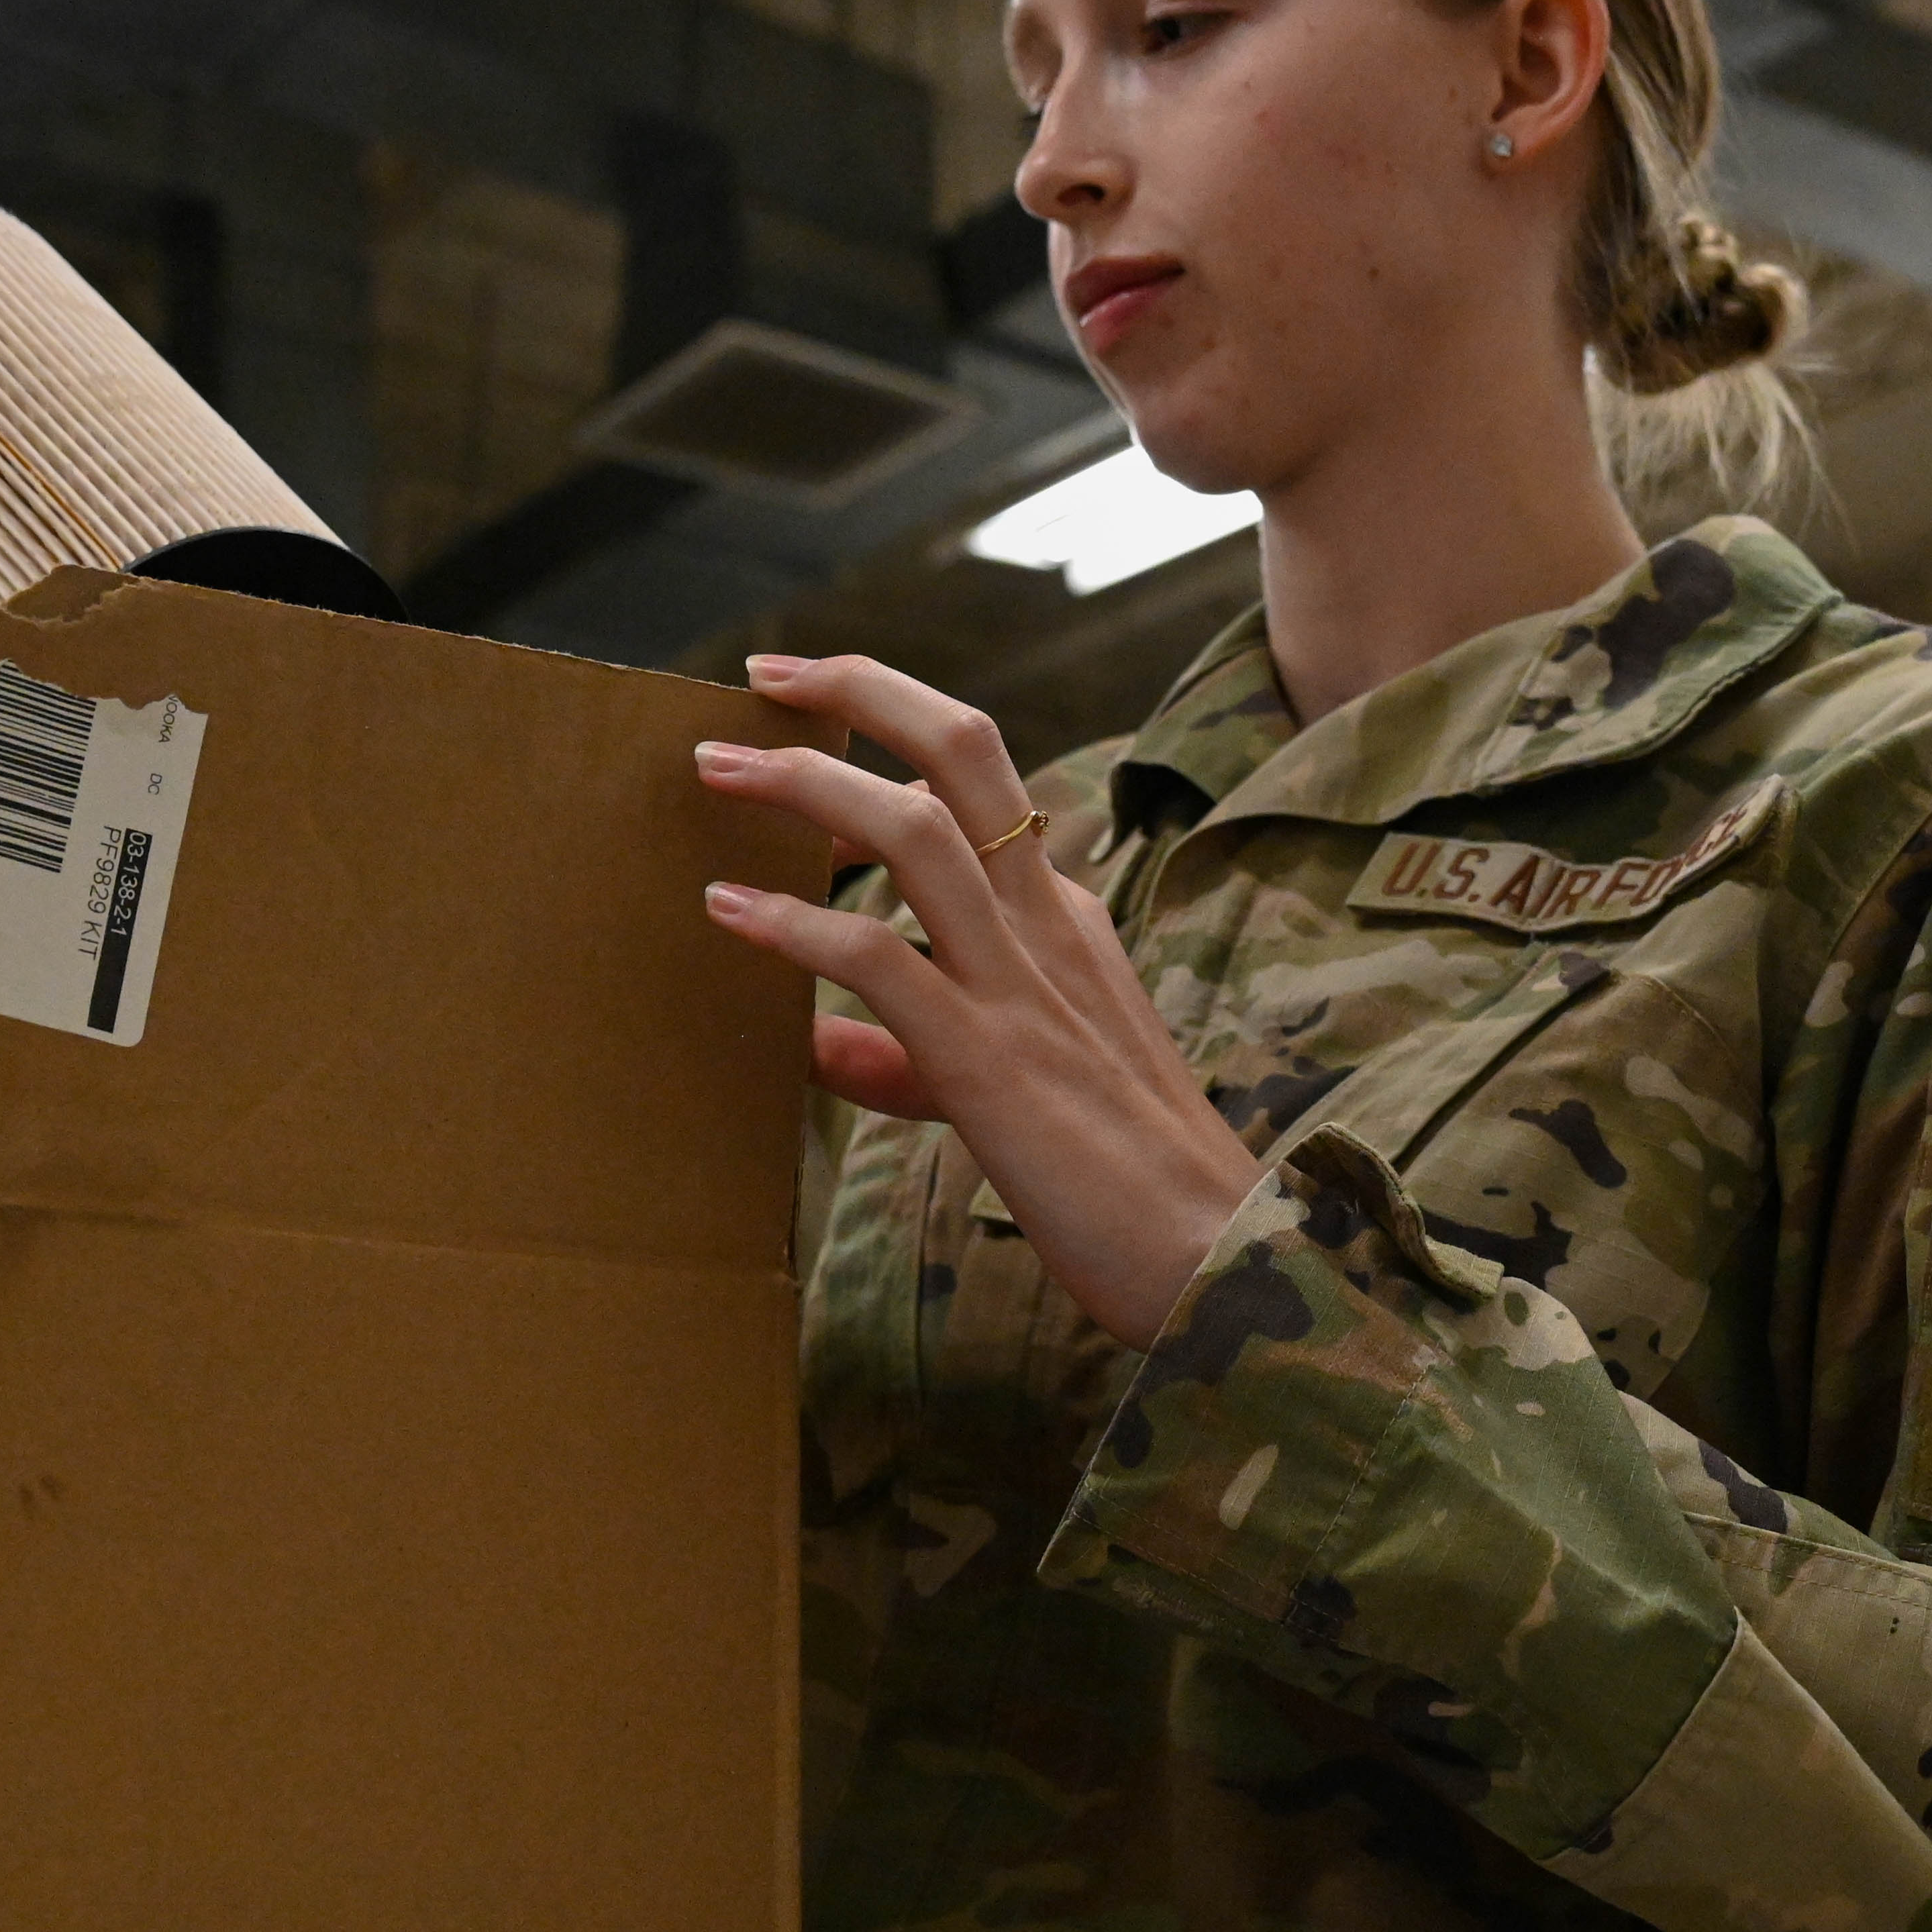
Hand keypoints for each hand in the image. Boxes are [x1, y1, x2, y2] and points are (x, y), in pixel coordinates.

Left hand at [697, 652, 1261, 1346]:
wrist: (1217, 1258)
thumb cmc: (1121, 1187)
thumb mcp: (1010, 1094)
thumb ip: (909, 1059)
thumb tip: (816, 1043)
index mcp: (1065, 921)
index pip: (983, 785)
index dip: (891, 736)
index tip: (813, 715)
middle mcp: (1048, 924)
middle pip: (963, 750)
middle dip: (862, 691)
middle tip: (764, 673)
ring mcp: (1022, 983)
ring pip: (912, 829)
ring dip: (804, 785)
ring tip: (714, 770)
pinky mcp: (988, 1058)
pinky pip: (876, 958)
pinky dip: (791, 927)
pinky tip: (726, 914)